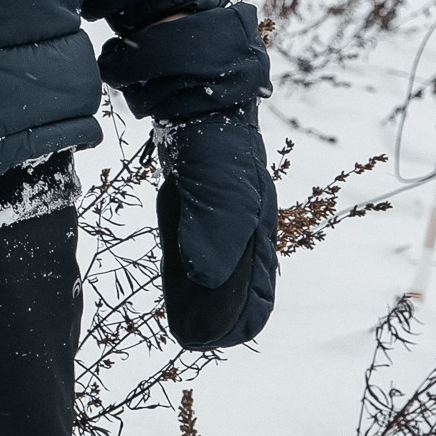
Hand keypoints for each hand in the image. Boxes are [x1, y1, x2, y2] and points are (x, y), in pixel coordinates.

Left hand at [156, 109, 277, 348]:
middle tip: (190, 337)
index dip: (236, 319)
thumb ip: (213, 233)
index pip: (256, 290)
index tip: (208, 341)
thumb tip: (206, 281)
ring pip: (215, 264)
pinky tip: (178, 274)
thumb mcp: (219, 192)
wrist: (199, 94)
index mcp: (256, 230)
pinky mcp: (198, 195)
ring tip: (182, 318)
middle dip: (217, 313)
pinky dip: (189, 264)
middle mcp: (243, 224)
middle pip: (235, 282)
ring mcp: (221, 210)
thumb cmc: (217, 144)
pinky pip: (196, 240)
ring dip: (200, 292)